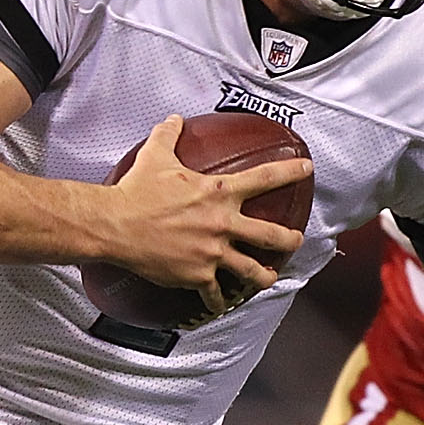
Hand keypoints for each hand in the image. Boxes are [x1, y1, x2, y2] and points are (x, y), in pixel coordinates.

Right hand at [101, 116, 309, 315]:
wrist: (116, 224)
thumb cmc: (136, 190)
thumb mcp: (155, 155)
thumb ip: (169, 135)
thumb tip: (173, 119)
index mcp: (219, 191)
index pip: (266, 178)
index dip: (290, 171)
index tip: (307, 169)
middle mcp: (222, 223)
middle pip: (271, 235)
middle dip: (289, 239)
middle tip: (296, 240)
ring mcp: (212, 252)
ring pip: (251, 270)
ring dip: (264, 276)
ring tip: (269, 278)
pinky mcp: (197, 275)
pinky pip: (215, 292)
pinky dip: (219, 300)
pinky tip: (221, 304)